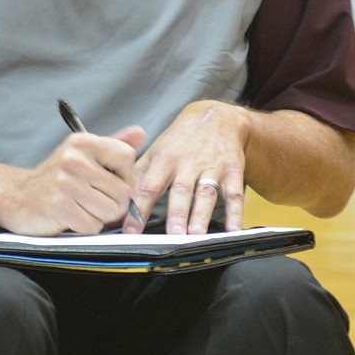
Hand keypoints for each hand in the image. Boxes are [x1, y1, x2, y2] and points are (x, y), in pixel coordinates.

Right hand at [2, 125, 145, 235]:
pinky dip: (85, 227)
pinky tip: (71, 216)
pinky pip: (92, 226)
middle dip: (112, 203)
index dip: (124, 176)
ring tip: (81, 206)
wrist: (16, 196)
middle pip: (123, 191)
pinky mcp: (59, 207)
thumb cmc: (55, 177)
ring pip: (110, 211)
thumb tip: (140, 134)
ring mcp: (66, 183)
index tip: (109, 180)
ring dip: (99, 216)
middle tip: (92, 199)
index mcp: (84, 142)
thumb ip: (113, 145)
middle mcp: (74, 159)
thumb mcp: (83, 153)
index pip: (127, 157)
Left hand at [121, 100, 248, 234]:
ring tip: (197, 235)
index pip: (148, 187)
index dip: (139, 209)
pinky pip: (235, 194)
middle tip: (172, 237)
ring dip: (201, 215)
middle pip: (180, 191)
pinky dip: (236, 213)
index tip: (131, 232)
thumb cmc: (181, 140)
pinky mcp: (232, 171)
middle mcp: (188, 164)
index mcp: (164, 159)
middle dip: (176, 214)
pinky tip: (234, 230)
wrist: (216, 117)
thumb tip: (118, 202)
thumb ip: (137, 176)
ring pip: (206, 194)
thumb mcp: (156, 151)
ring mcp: (211, 167)